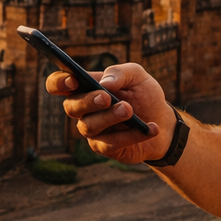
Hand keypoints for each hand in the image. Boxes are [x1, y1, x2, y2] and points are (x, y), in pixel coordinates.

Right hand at [46, 62, 172, 165]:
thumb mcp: (136, 76)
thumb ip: (119, 73)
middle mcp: (83, 109)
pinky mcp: (104, 147)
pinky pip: (109, 144)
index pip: (57, 84)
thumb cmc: (144, 95)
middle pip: (70, 107)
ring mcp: (92, 129)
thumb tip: (104, 83)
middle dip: (88, 102)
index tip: (72, 80)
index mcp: (85, 87)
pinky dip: (131, 135)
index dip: (58, 82)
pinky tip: (149, 128)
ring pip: (88, 126)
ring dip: (109, 118)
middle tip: (107, 97)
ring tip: (129, 110)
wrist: (163, 121)